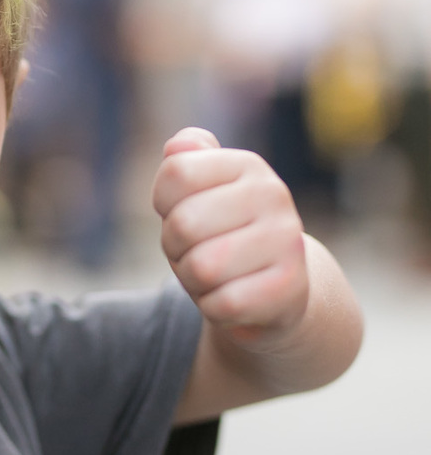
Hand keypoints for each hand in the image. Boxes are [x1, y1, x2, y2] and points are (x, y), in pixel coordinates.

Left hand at [152, 128, 307, 346]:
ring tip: (216, 276)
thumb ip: (185, 160)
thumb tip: (179, 146)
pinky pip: (220, 304)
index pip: (176, 172)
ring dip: (193, 281)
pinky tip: (233, 298)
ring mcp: (287, 242)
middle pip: (183, 224)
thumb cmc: (223, 236)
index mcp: (248, 165)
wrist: (275, 292)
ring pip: (200, 268)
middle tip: (199, 251)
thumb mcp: (200, 194)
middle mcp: (274, 195)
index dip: (165, 203)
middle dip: (176, 248)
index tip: (185, 213)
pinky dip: (213, 308)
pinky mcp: (289, 289)